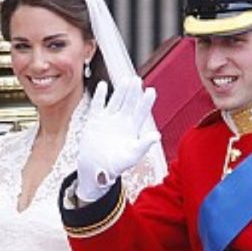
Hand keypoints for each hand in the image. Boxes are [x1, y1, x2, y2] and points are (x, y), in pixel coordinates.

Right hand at [76, 78, 158, 202]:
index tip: (151, 91)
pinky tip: (103, 86)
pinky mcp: (95, 120)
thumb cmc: (115, 166)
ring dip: (120, 91)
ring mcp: (108, 119)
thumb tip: (157, 136)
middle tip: (137, 80)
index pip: (141, 112)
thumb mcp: (132, 156)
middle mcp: (121, 121)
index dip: (146, 101)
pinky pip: (97, 105)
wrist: (95, 169)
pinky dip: (99, 96)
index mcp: (132, 129)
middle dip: (133, 92)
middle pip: (129, 102)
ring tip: (125, 80)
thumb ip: (144, 145)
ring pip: (116, 101)